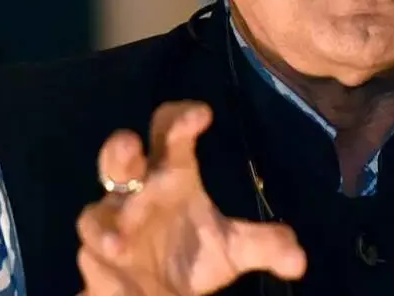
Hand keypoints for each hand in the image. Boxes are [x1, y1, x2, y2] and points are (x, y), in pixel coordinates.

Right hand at [76, 101, 306, 294]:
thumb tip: (300, 260)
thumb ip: (266, 245)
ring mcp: (113, 223)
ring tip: (123, 242)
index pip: (171, 134)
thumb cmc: (192, 252)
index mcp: (171, 175)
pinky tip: (117, 258)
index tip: (202, 115)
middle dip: (119, 150)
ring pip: (95, 212)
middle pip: (120, 158)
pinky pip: (93, 253)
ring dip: (106, 222)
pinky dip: (102, 256)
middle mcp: (138, 192)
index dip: (182, 119)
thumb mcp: (233, 250)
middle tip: (130, 145)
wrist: (159, 294)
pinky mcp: (99, 256)